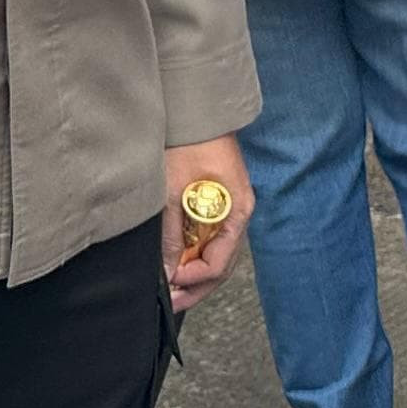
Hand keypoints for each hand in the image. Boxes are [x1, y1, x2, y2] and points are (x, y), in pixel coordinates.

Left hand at [164, 137, 252, 315]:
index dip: (191, 280)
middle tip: (171, 300)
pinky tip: (178, 258)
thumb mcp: (173, 192)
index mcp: (236, 213)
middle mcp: (238, 214)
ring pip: (217, 252)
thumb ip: (173, 235)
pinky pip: (212, 235)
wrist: (197, 107)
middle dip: (196, 286)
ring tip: (170, 284)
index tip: (168, 284)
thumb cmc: (189, 142)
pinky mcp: (221, 199)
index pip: (217, 264)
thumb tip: (169, 271)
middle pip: (222, 264)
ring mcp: (231, 207)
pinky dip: (195, 251)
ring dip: (195, 271)